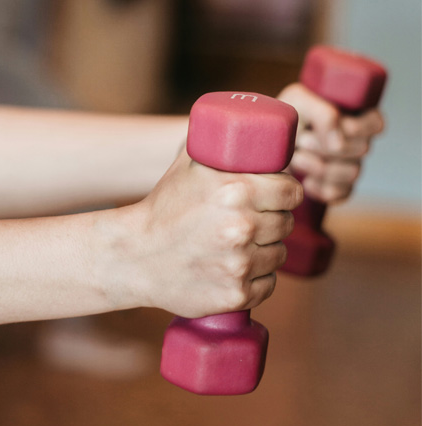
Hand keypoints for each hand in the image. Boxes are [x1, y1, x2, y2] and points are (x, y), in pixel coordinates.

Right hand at [132, 148, 302, 317]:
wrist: (133, 256)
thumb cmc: (162, 208)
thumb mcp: (189, 165)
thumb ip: (221, 144)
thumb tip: (250, 130)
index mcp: (237, 191)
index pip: (292, 192)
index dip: (286, 194)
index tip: (277, 198)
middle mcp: (242, 228)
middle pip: (286, 223)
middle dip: (273, 220)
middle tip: (252, 221)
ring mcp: (240, 265)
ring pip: (278, 255)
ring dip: (265, 250)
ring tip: (239, 246)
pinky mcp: (236, 295)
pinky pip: (268, 284)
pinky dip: (257, 278)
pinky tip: (235, 269)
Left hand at [278, 83, 384, 202]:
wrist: (263, 146)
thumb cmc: (284, 118)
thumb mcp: (297, 101)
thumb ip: (322, 114)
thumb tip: (339, 143)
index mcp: (354, 115)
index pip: (375, 124)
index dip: (356, 128)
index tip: (328, 127)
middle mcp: (356, 142)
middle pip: (362, 149)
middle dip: (326, 146)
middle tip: (301, 141)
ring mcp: (348, 166)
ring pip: (352, 173)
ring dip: (319, 166)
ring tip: (296, 158)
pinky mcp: (337, 188)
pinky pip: (339, 194)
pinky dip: (319, 188)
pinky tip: (304, 180)